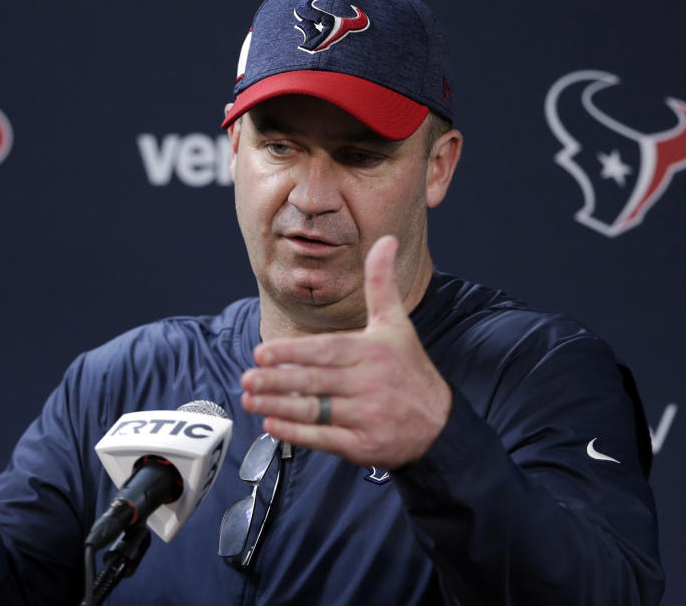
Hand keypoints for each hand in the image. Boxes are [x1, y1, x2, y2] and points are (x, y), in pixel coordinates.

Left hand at [240, 236, 451, 468]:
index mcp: (373, 352)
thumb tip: (386, 239)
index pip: (325, 351)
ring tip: (250, 401)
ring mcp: (366, 416)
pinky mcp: (362, 445)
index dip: (291, 352)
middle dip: (276, 381)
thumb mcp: (397, 324)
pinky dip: (296, 433)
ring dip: (278, 407)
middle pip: (314, 381)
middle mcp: (369, 383)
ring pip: (314, 411)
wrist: (439, 424)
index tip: (261, 352)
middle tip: (246, 378)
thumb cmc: (409, 369)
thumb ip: (381, 284)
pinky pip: (323, 438)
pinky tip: (272, 426)